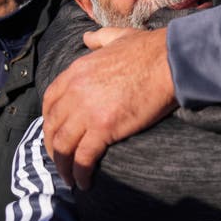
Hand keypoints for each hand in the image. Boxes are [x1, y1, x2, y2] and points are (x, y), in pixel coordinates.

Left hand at [42, 27, 177, 189]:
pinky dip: (80, 174)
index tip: (56, 133)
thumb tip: (87, 38)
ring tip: (70, 178)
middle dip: (53, 147)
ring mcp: (87, 111)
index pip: (50, 101)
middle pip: (53, 127)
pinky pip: (83, 158)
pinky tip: (84, 183)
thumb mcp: (118, 37)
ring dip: (63, 166)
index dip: (50, 121)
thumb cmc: (149, 50)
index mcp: (76, 72)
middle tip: (61, 160)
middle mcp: (75, 92)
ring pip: (63, 146)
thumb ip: (99, 39)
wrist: (169, 62)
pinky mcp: (103, 128)